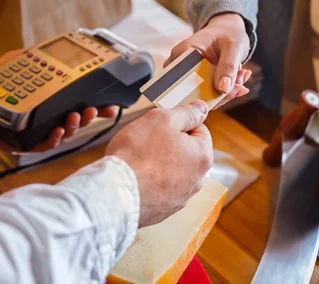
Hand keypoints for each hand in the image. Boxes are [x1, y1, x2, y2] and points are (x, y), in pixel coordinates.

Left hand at [0, 50, 118, 152]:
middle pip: (78, 118)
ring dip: (75, 125)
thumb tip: (55, 46)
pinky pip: (45, 145)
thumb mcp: (17, 62)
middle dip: (91, 115)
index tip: (111, 102)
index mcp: (49, 98)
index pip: (79, 101)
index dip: (97, 103)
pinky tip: (59, 130)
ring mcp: (37, 129)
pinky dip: (55, 139)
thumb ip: (36, 56)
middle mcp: (46, 115)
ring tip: (74, 117)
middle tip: (96, 110)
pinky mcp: (25, 143)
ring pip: (66, 132)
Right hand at [106, 101, 212, 226]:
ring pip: (173, 171)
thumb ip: (186, 113)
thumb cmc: (138, 154)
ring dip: (159, 164)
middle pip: (187, 152)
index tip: (162, 125)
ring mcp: (180, 198)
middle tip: (147, 141)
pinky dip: (150, 182)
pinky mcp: (163, 210)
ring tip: (139, 160)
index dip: (180, 123)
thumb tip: (202, 108)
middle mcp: (197, 181)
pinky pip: (160, 189)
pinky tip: (136, 178)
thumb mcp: (162, 119)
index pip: (200, 130)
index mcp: (203, 157)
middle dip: (169, 144)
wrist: (116, 194)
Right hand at [165, 13, 251, 108]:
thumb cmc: (228, 33)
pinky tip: (240, 78)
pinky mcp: (198, 83)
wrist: (228, 31)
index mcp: (182, 53)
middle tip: (241, 85)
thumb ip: (228, 66)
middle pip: (193, 93)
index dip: (203, 92)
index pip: (184, 80)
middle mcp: (180, 67)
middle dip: (220, 94)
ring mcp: (188, 77)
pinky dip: (226, 90)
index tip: (228, 91)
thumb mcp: (233, 46)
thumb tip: (223, 89)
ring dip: (226, 92)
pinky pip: (210, 95)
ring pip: (203, 97)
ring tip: (242, 75)